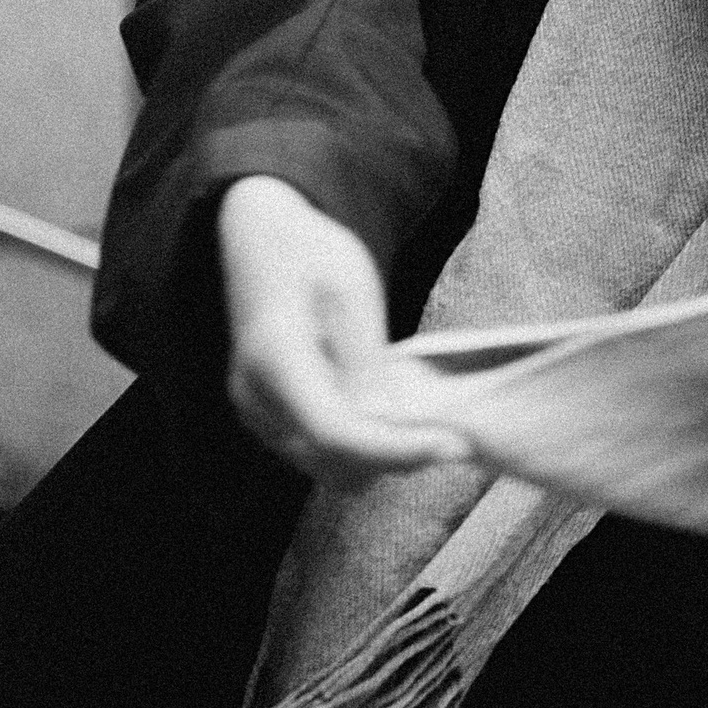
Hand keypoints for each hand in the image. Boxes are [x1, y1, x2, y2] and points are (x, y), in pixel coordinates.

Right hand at [217, 175, 467, 481]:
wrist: (262, 240)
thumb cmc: (311, 251)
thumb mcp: (352, 288)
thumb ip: (366, 359)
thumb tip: (390, 419)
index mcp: (273, 356)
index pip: (333, 431)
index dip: (394, 448)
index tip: (450, 443)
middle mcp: (255, 397)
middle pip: (330, 462)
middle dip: (394, 458)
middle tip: (452, 437)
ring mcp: (257, 412)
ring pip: (326, 467)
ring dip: (378, 459)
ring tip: (428, 427)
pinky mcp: (268, 417)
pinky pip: (319, 453)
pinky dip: (361, 448)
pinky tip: (394, 420)